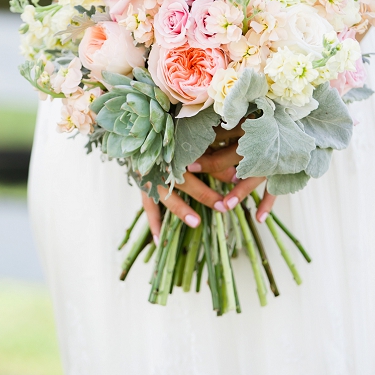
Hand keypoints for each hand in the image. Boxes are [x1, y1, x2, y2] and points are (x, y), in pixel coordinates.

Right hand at [141, 126, 275, 237]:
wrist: (138, 132)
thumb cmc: (173, 136)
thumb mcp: (194, 142)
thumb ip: (213, 159)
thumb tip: (236, 177)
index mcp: (175, 148)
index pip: (199, 161)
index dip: (217, 170)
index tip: (236, 180)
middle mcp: (160, 163)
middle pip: (184, 181)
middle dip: (204, 194)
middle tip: (222, 206)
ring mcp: (149, 176)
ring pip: (165, 195)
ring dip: (181, 210)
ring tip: (196, 222)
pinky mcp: (142, 186)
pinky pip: (148, 208)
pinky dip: (155, 223)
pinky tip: (160, 241)